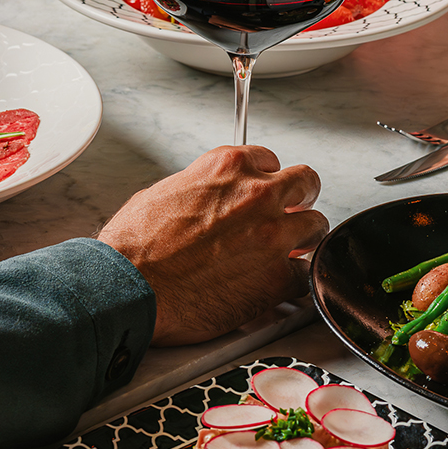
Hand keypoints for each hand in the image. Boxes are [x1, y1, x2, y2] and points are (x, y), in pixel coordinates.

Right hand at [98, 147, 327, 346]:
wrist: (130, 288)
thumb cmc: (135, 248)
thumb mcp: (163, 193)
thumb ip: (202, 189)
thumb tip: (209, 199)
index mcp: (228, 167)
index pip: (270, 160)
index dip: (267, 179)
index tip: (265, 192)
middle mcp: (257, 195)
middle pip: (306, 184)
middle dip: (300, 199)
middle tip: (293, 213)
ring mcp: (272, 237)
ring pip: (317, 227)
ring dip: (303, 239)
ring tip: (289, 252)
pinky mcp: (276, 279)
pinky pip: (305, 274)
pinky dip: (295, 280)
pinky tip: (280, 284)